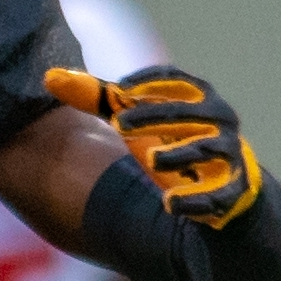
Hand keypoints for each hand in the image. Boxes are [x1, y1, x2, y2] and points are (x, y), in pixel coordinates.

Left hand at [49, 65, 265, 227]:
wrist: (222, 189)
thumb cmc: (172, 141)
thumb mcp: (137, 120)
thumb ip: (99, 99)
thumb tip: (49, 77)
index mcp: (197, 99)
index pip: (176, 80)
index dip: (150, 80)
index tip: (121, 86)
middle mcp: (217, 123)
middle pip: (189, 113)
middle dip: (156, 115)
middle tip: (118, 123)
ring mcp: (227, 157)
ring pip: (207, 149)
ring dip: (180, 154)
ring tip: (152, 159)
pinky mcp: (230, 192)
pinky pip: (217, 196)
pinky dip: (195, 200)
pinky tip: (170, 203)